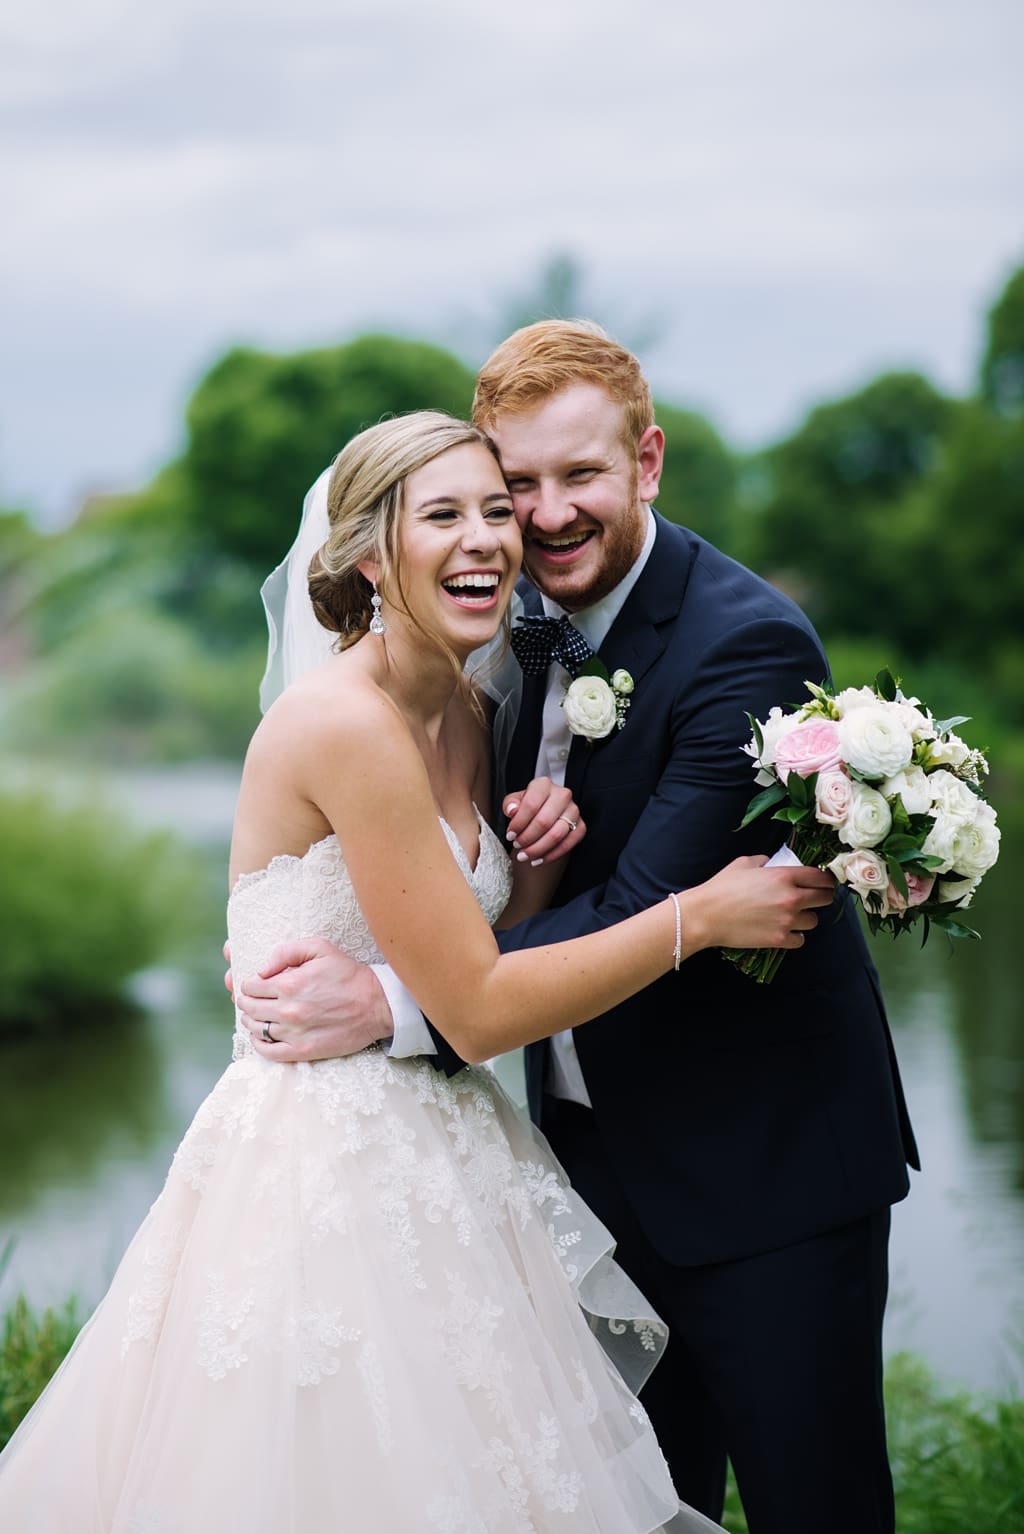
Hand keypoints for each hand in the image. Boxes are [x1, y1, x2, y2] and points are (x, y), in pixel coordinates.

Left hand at [231, 937, 394, 1061]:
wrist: (375, 1005)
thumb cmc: (348, 974)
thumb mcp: (320, 948)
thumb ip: (286, 952)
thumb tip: (261, 969)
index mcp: (290, 984)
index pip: (251, 986)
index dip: (250, 983)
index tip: (256, 983)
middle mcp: (288, 1010)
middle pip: (249, 1007)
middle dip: (246, 1001)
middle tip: (251, 999)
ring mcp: (294, 1033)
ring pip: (255, 1028)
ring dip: (250, 1020)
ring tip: (255, 1015)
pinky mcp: (302, 1051)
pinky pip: (267, 1052)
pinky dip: (258, 1044)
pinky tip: (260, 1036)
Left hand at [502, 779, 584, 865]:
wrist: (545, 810)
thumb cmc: (530, 805)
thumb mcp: (516, 801)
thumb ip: (510, 804)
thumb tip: (512, 810)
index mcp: (544, 785)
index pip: (531, 805)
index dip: (518, 823)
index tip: (510, 835)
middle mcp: (562, 795)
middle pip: (544, 821)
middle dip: (527, 838)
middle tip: (517, 846)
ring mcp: (574, 811)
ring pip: (556, 834)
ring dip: (538, 849)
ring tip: (525, 856)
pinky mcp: (581, 826)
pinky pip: (568, 844)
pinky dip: (551, 855)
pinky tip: (538, 859)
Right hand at [688, 856, 834, 951]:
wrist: (706, 915)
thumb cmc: (722, 888)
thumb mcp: (744, 863)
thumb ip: (766, 862)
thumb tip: (775, 864)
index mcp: (784, 876)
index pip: (821, 877)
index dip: (825, 879)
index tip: (824, 882)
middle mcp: (791, 898)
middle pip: (825, 899)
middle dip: (822, 896)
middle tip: (813, 898)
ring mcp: (787, 921)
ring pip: (814, 921)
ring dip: (806, 917)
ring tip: (792, 915)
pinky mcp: (779, 939)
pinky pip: (800, 939)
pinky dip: (795, 936)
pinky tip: (784, 930)